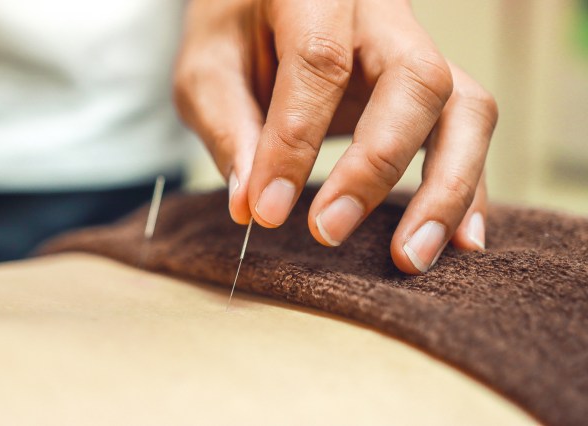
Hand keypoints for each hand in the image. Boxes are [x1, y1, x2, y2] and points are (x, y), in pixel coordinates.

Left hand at [173, 0, 497, 273]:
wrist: (267, 6)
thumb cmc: (235, 32)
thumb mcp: (207, 69)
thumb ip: (228, 128)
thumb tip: (251, 205)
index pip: (317, 61)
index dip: (294, 142)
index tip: (267, 211)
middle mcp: (382, 14)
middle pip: (415, 81)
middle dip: (375, 167)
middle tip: (329, 230)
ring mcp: (417, 50)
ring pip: (467, 108)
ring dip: (447, 189)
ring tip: (413, 256)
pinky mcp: (432, 88)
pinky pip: (470, 130)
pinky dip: (467, 188)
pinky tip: (458, 239)